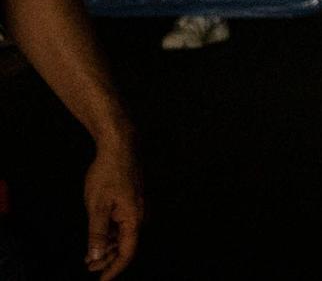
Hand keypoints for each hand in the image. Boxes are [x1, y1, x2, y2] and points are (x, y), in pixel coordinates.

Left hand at [81, 134, 141, 277]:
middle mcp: (139, 215)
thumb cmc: (108, 173)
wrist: (120, 146)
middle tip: (89, 269)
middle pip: (126, 245)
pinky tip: (98, 236)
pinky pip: (122, 223)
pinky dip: (109, 234)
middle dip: (108, 260)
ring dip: (107, 247)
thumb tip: (96, 257)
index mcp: (134, 218)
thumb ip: (96, 233)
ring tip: (89, 256)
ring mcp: (136, 207)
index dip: (114, 269)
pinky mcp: (131, 200)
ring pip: (123, 235)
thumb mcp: (97, 206)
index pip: (127, 252)